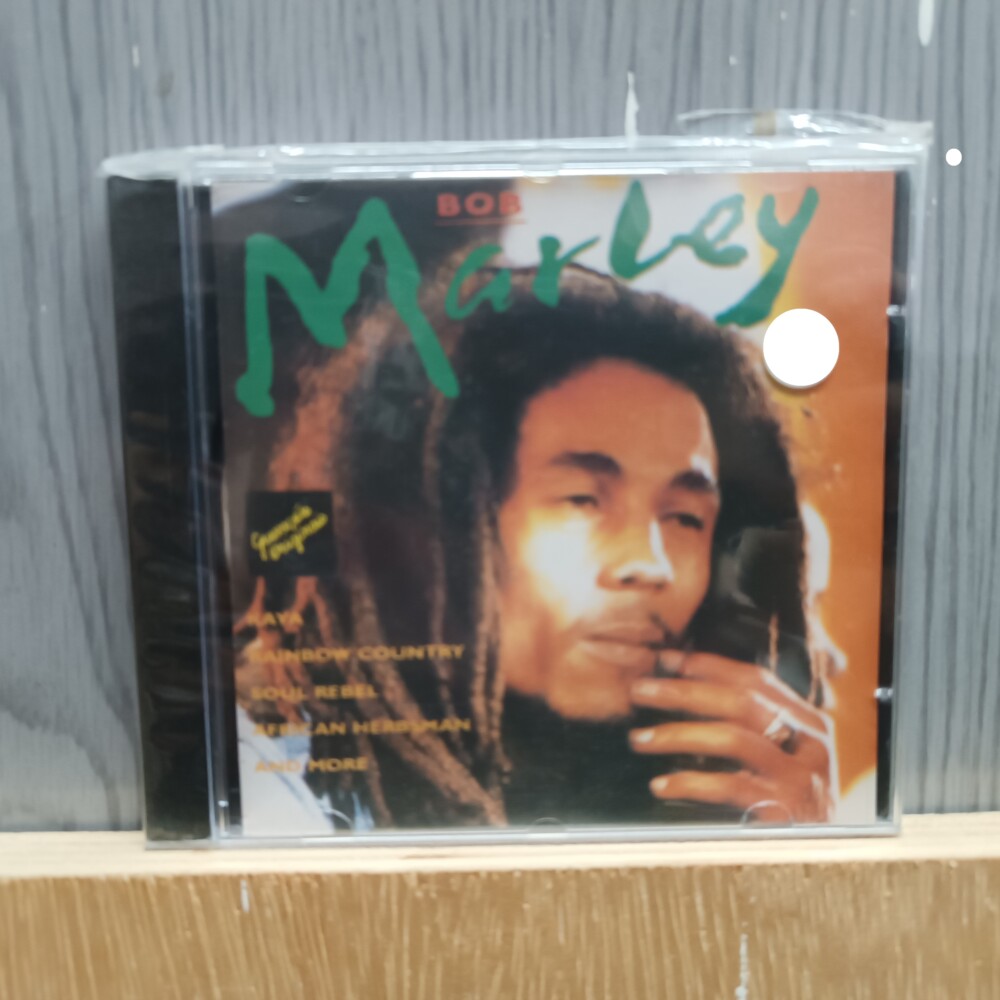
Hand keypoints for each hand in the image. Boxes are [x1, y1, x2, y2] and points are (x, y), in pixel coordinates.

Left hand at [629, 650, 836, 822]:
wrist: (826, 862)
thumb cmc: (792, 804)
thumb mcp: (782, 756)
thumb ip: (752, 725)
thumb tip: (686, 687)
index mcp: (808, 721)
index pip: (755, 679)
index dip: (707, 665)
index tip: (665, 660)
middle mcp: (810, 742)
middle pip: (740, 701)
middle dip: (683, 691)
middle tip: (639, 690)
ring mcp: (800, 776)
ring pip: (732, 738)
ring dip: (677, 734)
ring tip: (639, 739)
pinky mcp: (786, 810)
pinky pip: (729, 786)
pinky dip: (689, 783)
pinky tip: (660, 785)